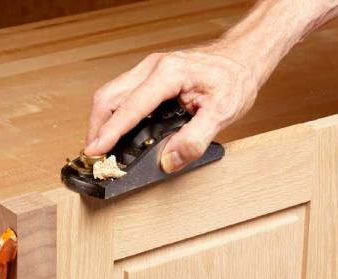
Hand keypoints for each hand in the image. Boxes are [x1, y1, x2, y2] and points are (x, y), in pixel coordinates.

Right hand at [84, 45, 259, 172]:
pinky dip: (110, 116)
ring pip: (109, 95)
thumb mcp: (223, 113)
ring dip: (100, 122)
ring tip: (100, 147)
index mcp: (169, 74)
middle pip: (108, 97)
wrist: (243, 57)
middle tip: (93, 156)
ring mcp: (147, 70)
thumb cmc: (235, 78)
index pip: (130, 107)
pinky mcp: (147, 77)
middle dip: (96, 128)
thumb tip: (168, 161)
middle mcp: (153, 68)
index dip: (109, 132)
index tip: (94, 152)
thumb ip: (194, 140)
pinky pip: (119, 95)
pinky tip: (113, 132)